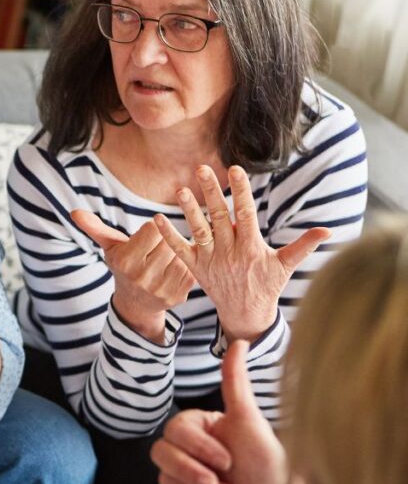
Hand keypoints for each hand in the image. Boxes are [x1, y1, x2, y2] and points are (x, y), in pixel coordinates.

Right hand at [72, 209, 195, 342]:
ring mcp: (161, 289)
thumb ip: (95, 228)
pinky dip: (185, 266)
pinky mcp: (178, 296)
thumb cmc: (124, 266)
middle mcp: (142, 277)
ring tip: (163, 260)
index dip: (151, 230)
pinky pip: (190, 268)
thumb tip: (75, 212)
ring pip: (180, 253)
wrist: (135, 303)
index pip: (153, 228)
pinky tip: (173, 270)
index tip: (145, 238)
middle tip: (155, 251)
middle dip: (164, 241)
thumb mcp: (110, 247)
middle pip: (168, 240)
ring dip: (176, 253)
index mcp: (125, 261)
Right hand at [151, 340, 308, 483]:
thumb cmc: (268, 462)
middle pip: (160, 455)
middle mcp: (186, 453)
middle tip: (224, 480)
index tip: (228, 458)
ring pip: (166, 481)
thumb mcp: (249, 419)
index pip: (173, 431)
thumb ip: (235, 382)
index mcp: (197, 430)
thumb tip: (239, 342)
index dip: (198, 447)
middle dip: (194, 472)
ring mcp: (182, 481)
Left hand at [154, 165, 329, 341]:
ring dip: (188, 211)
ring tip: (180, 190)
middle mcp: (229, 252)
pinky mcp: (195, 268)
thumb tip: (328, 231)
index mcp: (251, 247)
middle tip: (201, 169)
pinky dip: (167, 236)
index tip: (235, 170)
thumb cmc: (268, 286)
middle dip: (211, 193)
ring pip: (198, 231)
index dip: (241, 192)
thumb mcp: (286, 266)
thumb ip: (304, 246)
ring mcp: (210, 260)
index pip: (246, 214)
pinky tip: (156, 218)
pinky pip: (179, 250)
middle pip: (219, 218)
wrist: (245, 314)